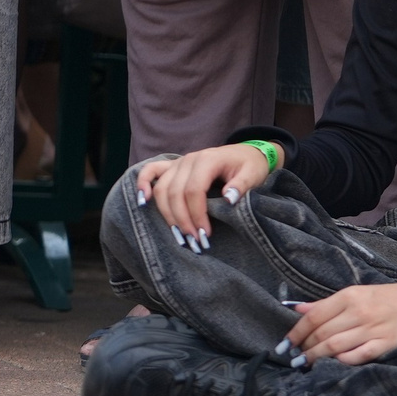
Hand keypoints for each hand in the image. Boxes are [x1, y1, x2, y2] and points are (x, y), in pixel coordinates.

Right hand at [133, 143, 273, 247]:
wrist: (248, 154)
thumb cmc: (251, 165)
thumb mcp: (253, 174)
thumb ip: (242, 185)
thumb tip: (228, 199)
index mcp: (208, 160)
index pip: (193, 191)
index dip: (196, 215)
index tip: (205, 235)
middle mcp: (189, 160)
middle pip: (174, 193)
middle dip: (182, 221)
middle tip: (193, 242)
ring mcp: (178, 162)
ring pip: (162, 190)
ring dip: (167, 215)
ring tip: (179, 235)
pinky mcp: (173, 167)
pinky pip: (151, 171)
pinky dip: (143, 184)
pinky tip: (143, 201)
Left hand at [283, 283, 396, 365]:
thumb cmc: (390, 298)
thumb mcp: (359, 293)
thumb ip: (327, 303)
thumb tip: (297, 309)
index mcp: (351, 296)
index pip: (314, 317)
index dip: (296, 332)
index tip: (285, 344)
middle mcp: (360, 312)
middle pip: (321, 334)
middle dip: (304, 347)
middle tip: (296, 355)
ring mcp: (372, 330)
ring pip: (333, 347)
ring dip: (315, 357)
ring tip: (305, 363)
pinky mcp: (385, 345)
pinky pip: (356, 357)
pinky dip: (341, 361)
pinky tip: (333, 363)